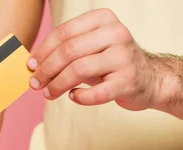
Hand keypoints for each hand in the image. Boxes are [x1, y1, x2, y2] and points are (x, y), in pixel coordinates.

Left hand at [27, 8, 175, 110]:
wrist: (152, 79)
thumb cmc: (113, 62)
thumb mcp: (93, 47)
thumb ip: (67, 50)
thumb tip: (33, 64)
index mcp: (104, 19)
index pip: (64, 32)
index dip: (43, 50)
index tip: (30, 65)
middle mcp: (116, 33)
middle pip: (69, 51)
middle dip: (46, 69)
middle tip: (35, 83)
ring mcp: (124, 57)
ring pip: (79, 70)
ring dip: (58, 84)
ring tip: (49, 93)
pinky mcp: (129, 81)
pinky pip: (96, 92)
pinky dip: (80, 97)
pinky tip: (73, 97)